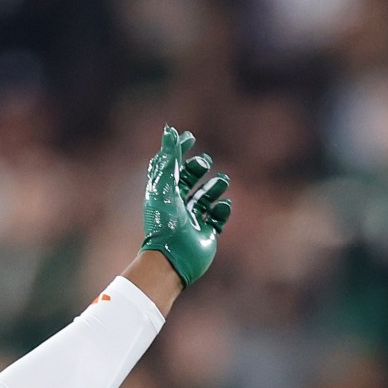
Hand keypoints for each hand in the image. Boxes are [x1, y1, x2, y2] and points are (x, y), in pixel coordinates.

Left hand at [137, 126, 232, 287]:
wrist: (173, 256)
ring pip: (205, 198)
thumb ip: (169, 157)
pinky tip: (224, 204)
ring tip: (222, 180)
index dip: (179, 151)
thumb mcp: (166, 184)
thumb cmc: (166, 220)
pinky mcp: (206, 234)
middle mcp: (177, 206)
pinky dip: (222, 209)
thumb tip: (170, 130)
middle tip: (205, 162)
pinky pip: (218, 218)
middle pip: (189, 180)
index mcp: (164, 193)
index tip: (190, 137)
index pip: (171, 167)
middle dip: (198, 168)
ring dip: (215, 187)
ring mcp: (193, 220)